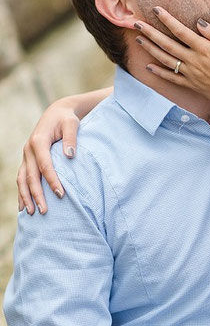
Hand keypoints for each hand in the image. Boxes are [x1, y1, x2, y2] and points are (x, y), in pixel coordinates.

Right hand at [17, 100, 79, 214]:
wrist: (56, 113)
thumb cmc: (66, 119)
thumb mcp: (72, 124)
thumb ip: (71, 138)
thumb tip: (70, 155)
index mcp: (38, 141)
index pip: (45, 165)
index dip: (52, 180)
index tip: (60, 194)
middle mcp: (28, 150)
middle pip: (31, 176)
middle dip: (37, 194)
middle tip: (44, 211)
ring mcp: (26, 155)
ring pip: (22, 179)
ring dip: (26, 196)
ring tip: (31, 213)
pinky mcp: (27, 160)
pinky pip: (22, 178)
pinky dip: (22, 191)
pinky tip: (23, 205)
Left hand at [136, 7, 209, 112]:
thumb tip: (199, 23)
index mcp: (204, 49)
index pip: (181, 31)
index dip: (167, 19)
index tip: (156, 9)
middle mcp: (194, 61)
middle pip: (167, 44)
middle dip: (151, 32)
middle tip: (136, 23)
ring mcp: (191, 74)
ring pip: (165, 59)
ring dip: (150, 49)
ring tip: (139, 39)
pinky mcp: (192, 85)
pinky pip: (171, 78)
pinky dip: (158, 72)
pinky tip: (148, 66)